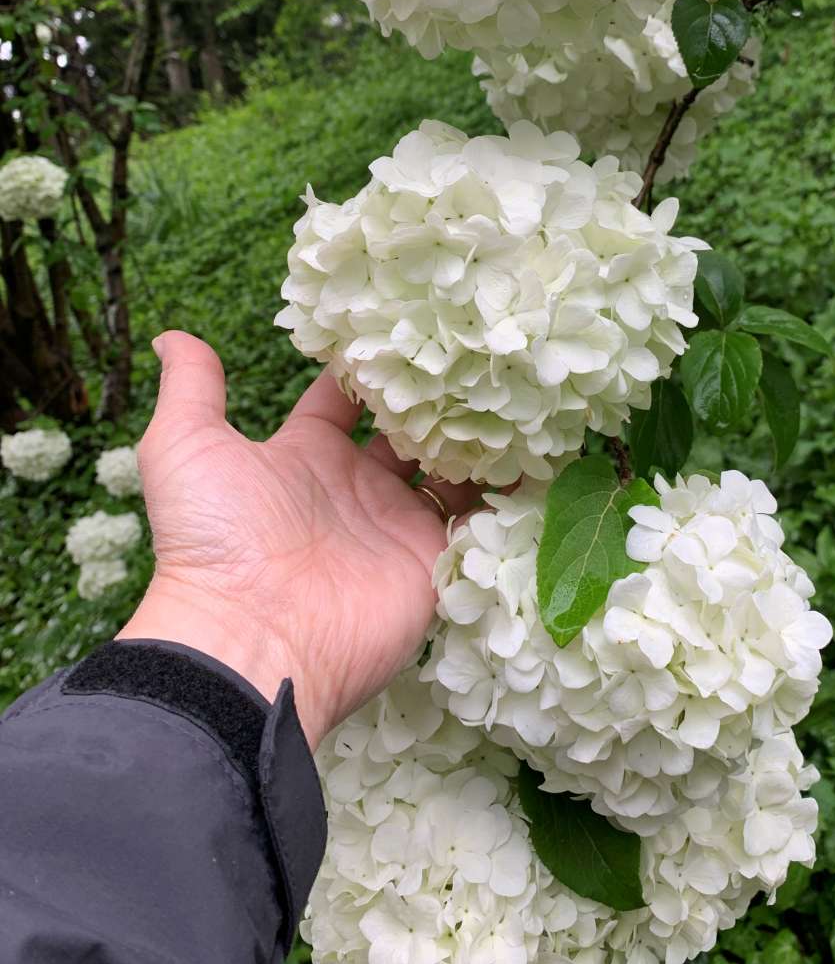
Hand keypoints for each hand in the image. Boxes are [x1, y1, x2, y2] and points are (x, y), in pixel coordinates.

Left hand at [118, 331, 480, 748]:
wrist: (255, 636)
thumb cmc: (217, 538)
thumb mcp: (186, 447)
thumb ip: (192, 389)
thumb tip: (174, 335)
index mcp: (305, 455)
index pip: (344, 401)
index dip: (366, 367)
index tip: (400, 327)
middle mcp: (357, 488)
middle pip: (406, 432)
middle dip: (432, 398)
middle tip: (469, 357)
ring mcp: (398, 525)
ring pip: (448, 470)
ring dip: (472, 437)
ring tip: (509, 392)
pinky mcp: (433, 560)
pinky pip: (476, 519)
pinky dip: (502, 490)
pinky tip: (531, 449)